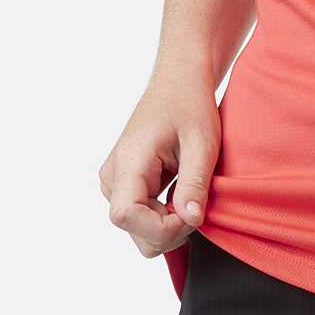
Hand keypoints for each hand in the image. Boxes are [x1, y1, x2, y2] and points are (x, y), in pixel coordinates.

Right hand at [98, 80, 220, 257]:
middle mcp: (112, 176)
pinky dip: (163, 215)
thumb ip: (195, 183)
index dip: (161, 227)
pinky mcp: (123, 185)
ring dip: (168, 222)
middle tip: (197, 203)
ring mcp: (115, 182)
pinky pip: (140, 216)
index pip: (125, 216)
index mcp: (129, 161)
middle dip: (170, 229)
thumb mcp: (202, 143)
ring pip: (137, 228)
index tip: (191, 212)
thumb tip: (192, 220)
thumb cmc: (190, 106)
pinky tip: (180, 193)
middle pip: (133, 229)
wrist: (178, 84)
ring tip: (190, 194)